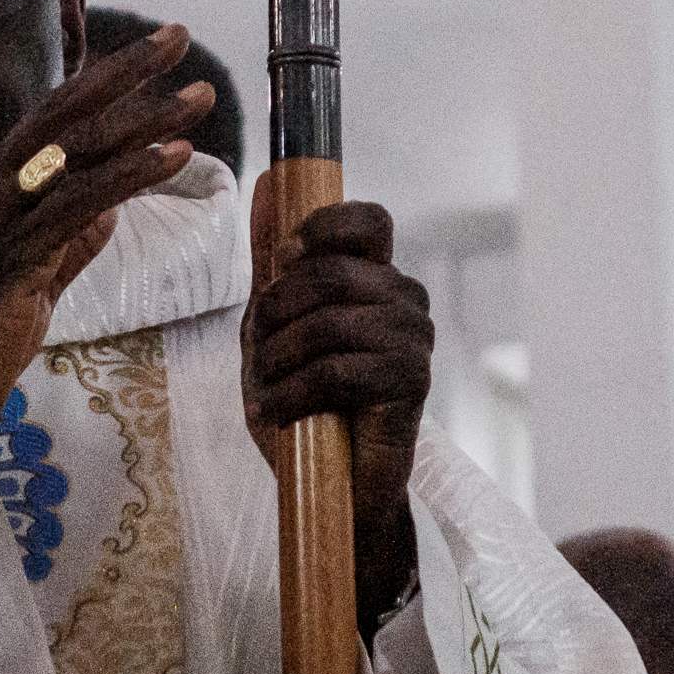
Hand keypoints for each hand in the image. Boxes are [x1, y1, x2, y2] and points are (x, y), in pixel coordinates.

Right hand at [0, 24, 207, 441]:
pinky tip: (169, 158)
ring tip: (195, 98)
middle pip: (64, 113)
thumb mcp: (35, 267)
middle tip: (177, 35)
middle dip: (125, 71)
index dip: (105, 78)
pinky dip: (126, 176)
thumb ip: (70, 233)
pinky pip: (75, 206)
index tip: (154, 48)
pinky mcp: (9, 259)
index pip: (55, 114)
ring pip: (74, 153)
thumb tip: (112, 202)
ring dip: (142, 121)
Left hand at [242, 183, 433, 637]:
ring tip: (269, 389)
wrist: (328, 488)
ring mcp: (414, 340)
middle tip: (260, 356)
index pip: (367, 220)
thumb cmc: (303, 406)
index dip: (320, 228)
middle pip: (329, 271)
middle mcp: (404, 300)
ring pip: (328, 320)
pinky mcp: (412, 382)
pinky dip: (294, 393)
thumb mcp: (272, 331)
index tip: (283, 262)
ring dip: (280, 359)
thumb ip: (272, 268)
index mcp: (376, 278)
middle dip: (275, 314)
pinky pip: (338, 369)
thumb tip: (264, 186)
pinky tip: (283, 413)